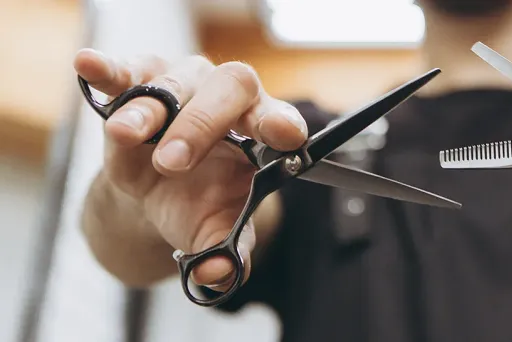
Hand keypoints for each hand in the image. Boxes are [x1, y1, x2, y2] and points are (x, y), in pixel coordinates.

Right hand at [74, 49, 307, 289]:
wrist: (157, 193)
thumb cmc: (200, 202)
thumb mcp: (214, 229)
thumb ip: (225, 250)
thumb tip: (218, 275)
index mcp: (262, 129)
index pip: (281, 118)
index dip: (282, 123)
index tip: (283, 134)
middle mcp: (230, 96)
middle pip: (229, 90)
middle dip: (201, 125)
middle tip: (173, 163)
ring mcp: (186, 82)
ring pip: (174, 84)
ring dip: (149, 112)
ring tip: (127, 136)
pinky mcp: (140, 79)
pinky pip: (125, 71)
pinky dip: (107, 69)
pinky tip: (90, 66)